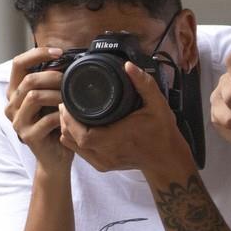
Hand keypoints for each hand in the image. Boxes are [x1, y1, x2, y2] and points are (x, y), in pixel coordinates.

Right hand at [5, 46, 72, 170]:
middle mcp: (11, 105)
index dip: (37, 53)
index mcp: (15, 92)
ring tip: (71, 98)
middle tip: (70, 79)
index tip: (59, 52)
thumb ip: (51, 81)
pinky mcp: (27, 136)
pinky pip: (46, 119)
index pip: (18, 64)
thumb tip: (67, 57)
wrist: (55, 157)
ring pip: (34, 96)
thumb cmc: (55, 124)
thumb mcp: (52, 98)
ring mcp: (17, 121)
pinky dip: (62, 115)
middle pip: (28, 79)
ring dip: (57, 94)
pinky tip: (70, 116)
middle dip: (53, 76)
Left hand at [58, 61, 193, 180]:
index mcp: (116, 139)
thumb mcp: (157, 104)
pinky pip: (80, 153)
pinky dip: (74, 140)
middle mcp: (106, 154)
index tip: (67, 102)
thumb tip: (128, 65)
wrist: (166, 158)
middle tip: (65, 104)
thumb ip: (144, 83)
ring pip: (73, 147)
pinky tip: (75, 128)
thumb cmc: (162, 132)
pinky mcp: (102, 165)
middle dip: (65, 121)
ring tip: (68, 114)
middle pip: (72, 139)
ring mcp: (103, 162)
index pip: (81, 133)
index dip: (69, 119)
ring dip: (68, 130)